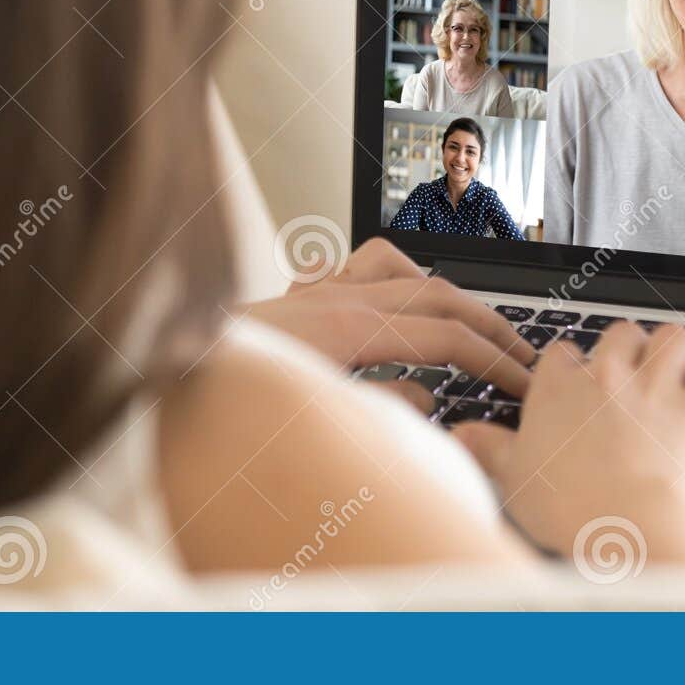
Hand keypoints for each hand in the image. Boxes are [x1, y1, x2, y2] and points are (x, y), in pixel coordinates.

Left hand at [242, 238, 533, 394]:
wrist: (158, 373)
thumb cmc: (227, 398)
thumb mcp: (317, 417)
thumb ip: (384, 405)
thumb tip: (428, 393)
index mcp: (348, 326)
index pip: (446, 338)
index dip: (494, 362)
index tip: (524, 386)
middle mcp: (335, 297)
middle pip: (438, 296)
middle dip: (490, 326)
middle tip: (526, 357)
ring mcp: (316, 291)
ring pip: (405, 270)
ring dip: (448, 297)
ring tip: (475, 327)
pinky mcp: (298, 298)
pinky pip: (359, 267)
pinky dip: (393, 278)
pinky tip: (398, 303)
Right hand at [452, 324, 684, 566]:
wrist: (626, 525)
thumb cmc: (568, 506)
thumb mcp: (512, 478)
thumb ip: (487, 447)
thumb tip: (461, 434)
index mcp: (560, 386)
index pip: (564, 350)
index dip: (572, 367)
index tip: (575, 386)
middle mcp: (608, 374)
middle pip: (622, 332)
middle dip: (628, 350)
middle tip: (628, 379)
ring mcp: (658, 386)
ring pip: (672, 337)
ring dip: (674, 353)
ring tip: (671, 375)